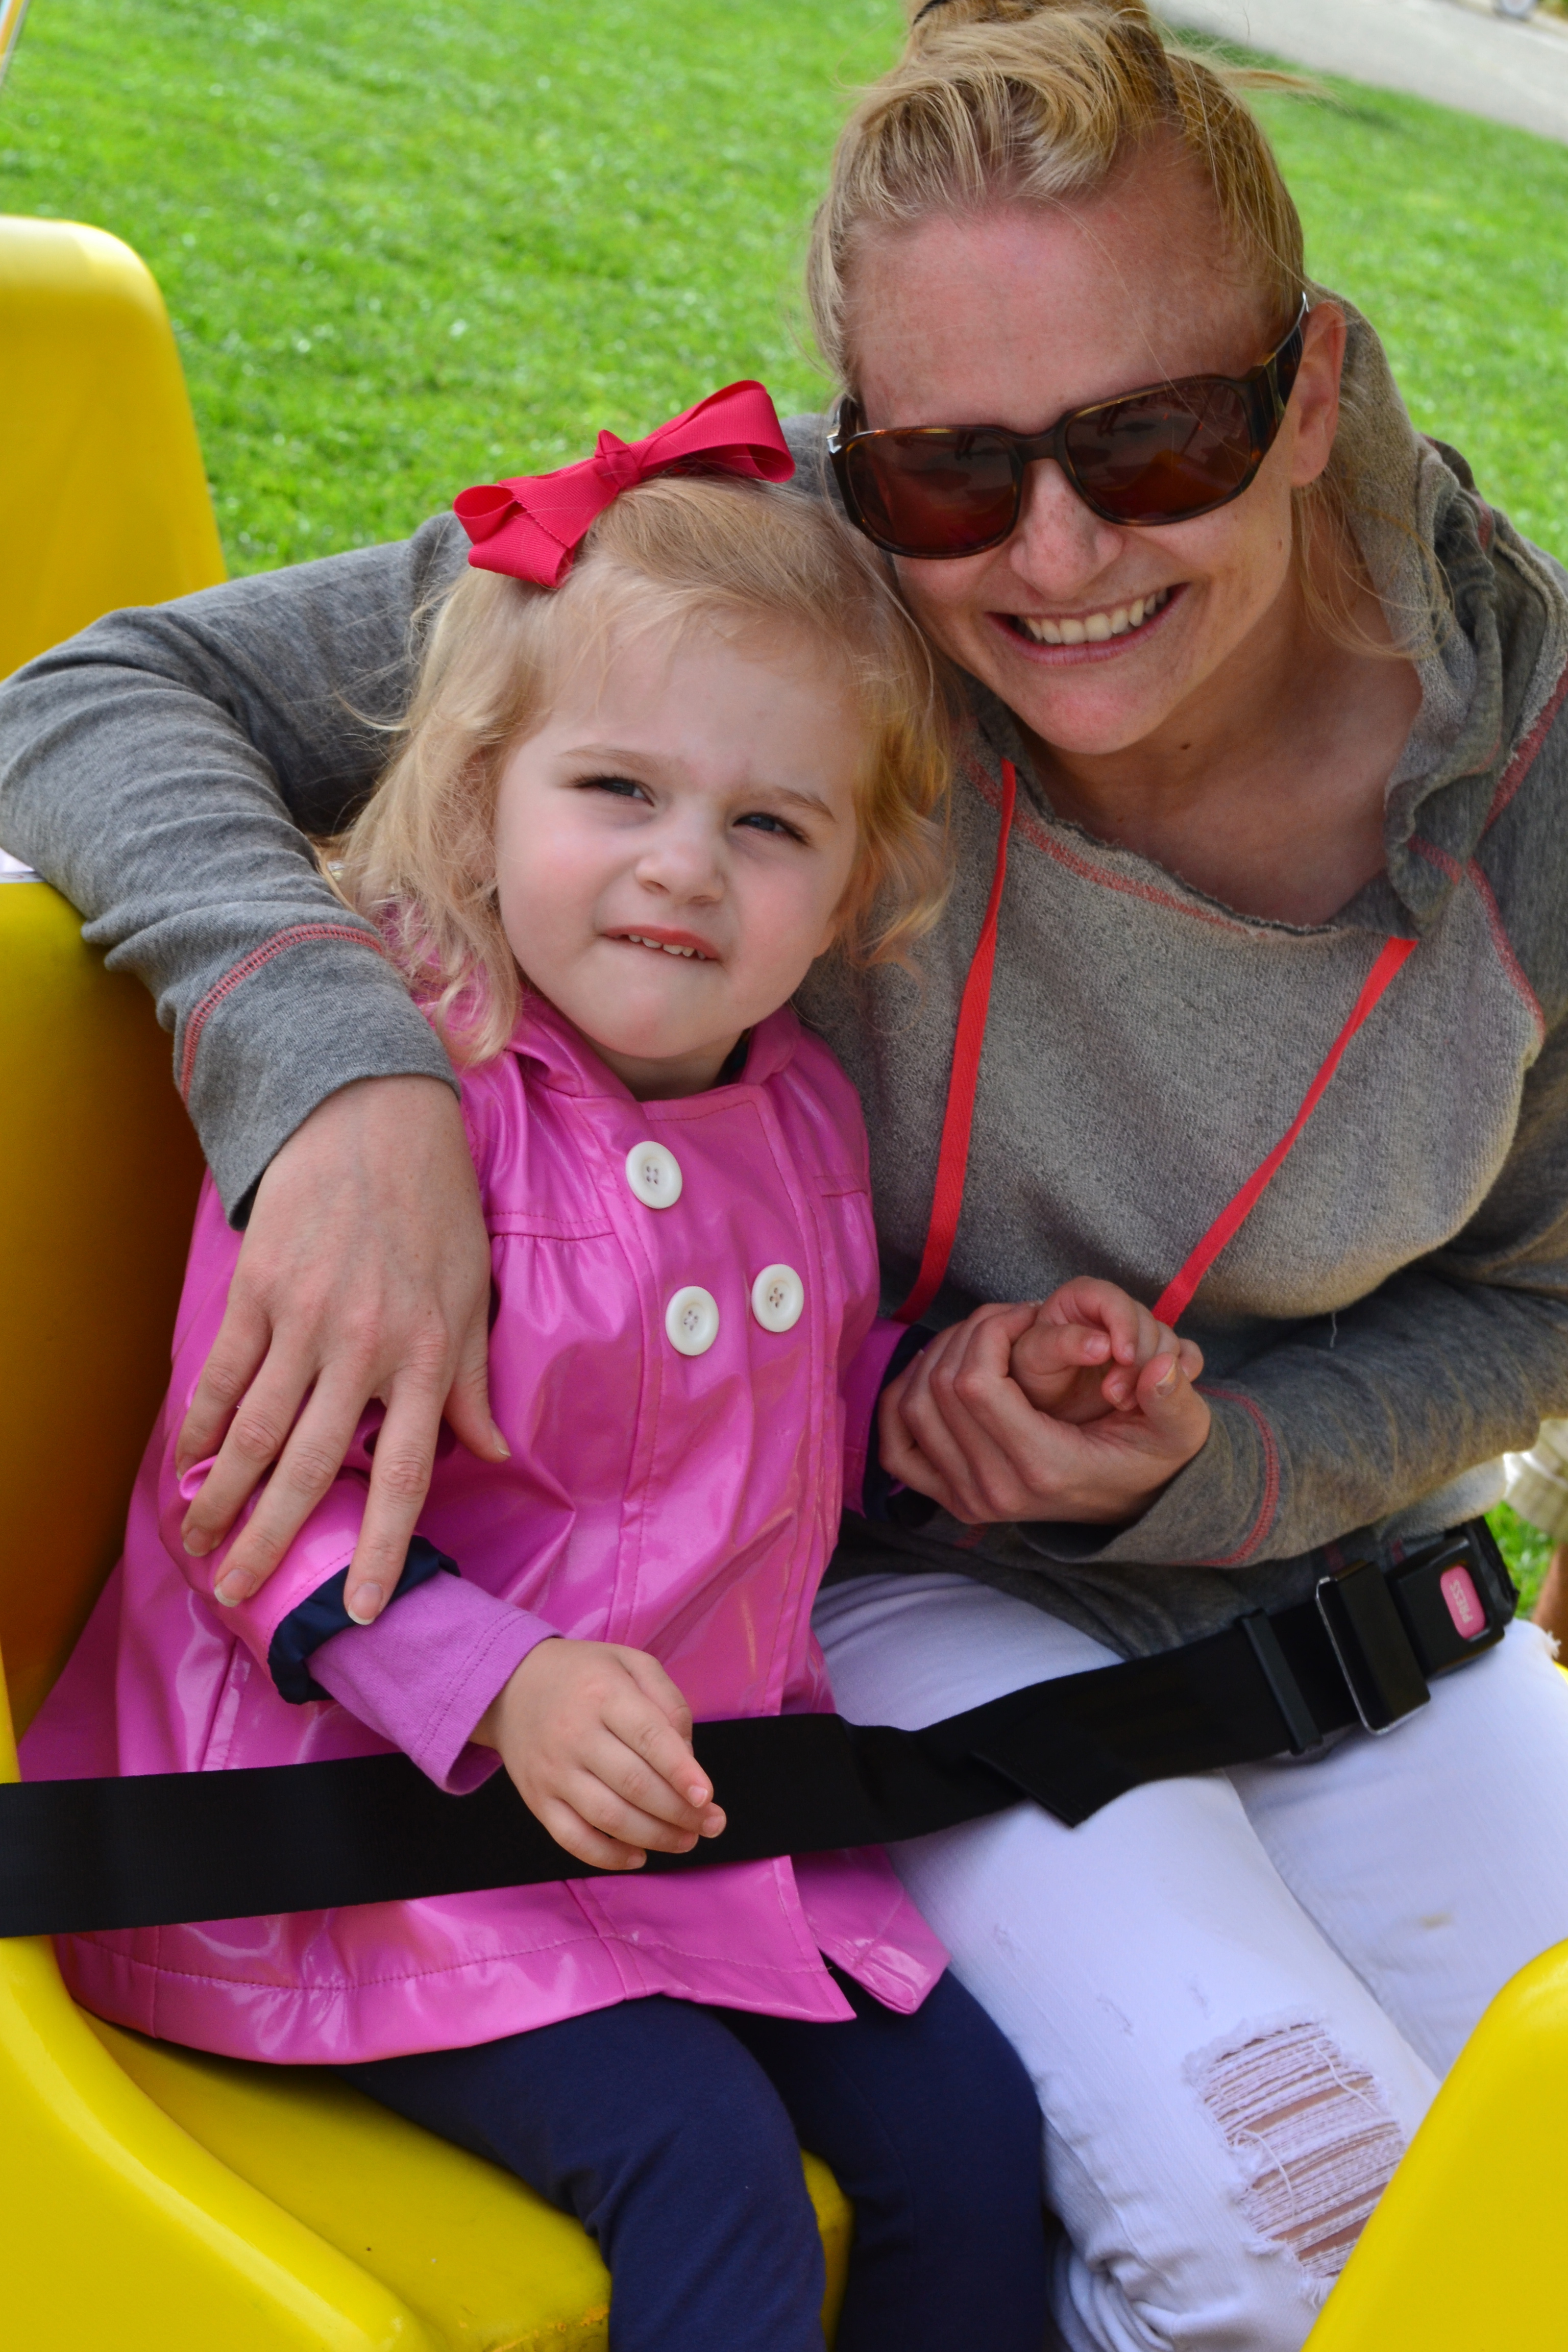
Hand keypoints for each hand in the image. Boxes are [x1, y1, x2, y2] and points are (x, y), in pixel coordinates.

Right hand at [176, 1075, 505, 1621]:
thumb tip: (494, 1452)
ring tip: (201, 1542)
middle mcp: (364, 1347)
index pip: (404, 1475)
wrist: (374, 1116)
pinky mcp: (259, 1288)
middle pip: (312, 1469)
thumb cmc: (436, 1207)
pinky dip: (201, 1424)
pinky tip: (188, 1464)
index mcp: (426, 1357)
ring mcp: (305, 1318)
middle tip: (241, 1592)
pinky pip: (224, 1374)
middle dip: (273, 1540)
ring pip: (256, 1431)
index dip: (378, 1547)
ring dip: (223, 1495)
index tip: (358, 1607)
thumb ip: (472, 1382)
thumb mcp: (473, 1295)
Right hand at [475, 1639, 726, 1870]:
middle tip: (711, 1824)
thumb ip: (668, 1701)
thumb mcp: (631, 1663)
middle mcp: (575, 1734)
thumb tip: (688, 1756)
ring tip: (686, 1840)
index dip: (681, 1770)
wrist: (512, 1685)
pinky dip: (608, 1856)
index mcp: (603, 1694)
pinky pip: (573, 1839)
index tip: (707, 1796)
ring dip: (654, 1836)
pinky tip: (638, 1856)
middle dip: (680, 1812)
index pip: (648, 1736)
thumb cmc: (586, 1676)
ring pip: (608, 1816)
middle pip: (634, 1783)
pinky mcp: (537, 1800)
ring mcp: (553, 1771)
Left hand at [878, 1299, 1210, 1526]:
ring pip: (913, 1407)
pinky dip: (903, 1402)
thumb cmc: (1149, 1457)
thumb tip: (1162, 1367)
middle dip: (967, 1334)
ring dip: (937, 1356)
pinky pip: (897, 1448)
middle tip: (1004, 1315)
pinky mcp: (952, 1500)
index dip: (989, 1331)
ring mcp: (968, 1499)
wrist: (1133, 1508)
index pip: (974, 1384)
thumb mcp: (1179, 1428)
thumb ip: (1172, 1397)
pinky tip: (935, 1373)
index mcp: (1043, 1465)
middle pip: (940, 1388)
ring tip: (979, 1336)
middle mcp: (996, 1488)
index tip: (1024, 1312)